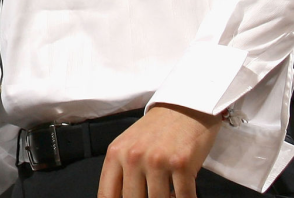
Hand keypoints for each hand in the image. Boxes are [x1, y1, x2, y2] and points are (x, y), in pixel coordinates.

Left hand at [97, 104, 220, 197]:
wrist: (186, 105)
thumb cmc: (157, 128)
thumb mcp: (129, 144)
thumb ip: (121, 171)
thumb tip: (119, 197)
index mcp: (116, 153)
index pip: (107, 194)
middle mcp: (134, 157)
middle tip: (154, 195)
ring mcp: (157, 161)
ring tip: (170, 193)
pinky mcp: (181, 164)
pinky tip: (183, 194)